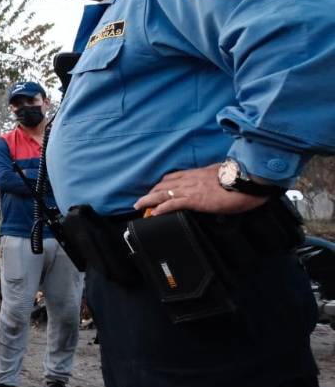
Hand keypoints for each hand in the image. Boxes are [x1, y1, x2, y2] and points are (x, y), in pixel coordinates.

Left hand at [134, 164, 269, 215]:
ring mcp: (191, 189)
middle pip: (163, 184)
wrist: (248, 180)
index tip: (155, 189)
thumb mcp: (223, 175)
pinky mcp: (195, 200)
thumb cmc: (240, 178)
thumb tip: (216, 183)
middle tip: (142, 200)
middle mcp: (190, 179)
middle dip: (151, 192)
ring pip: (163, 193)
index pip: (173, 177)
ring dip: (149, 200)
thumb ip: (214, 179)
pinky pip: (173, 203)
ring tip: (139, 206)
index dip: (162, 184)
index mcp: (197, 173)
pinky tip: (154, 213)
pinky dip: (161, 208)